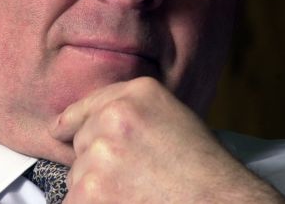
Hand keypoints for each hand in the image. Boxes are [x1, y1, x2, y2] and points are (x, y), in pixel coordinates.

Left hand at [50, 77, 284, 202]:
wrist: (224, 203)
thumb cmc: (205, 171)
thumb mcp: (174, 119)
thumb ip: (131, 113)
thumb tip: (82, 126)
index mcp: (139, 92)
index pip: (89, 104)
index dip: (73, 121)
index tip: (60, 131)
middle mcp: (115, 115)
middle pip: (82, 141)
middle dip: (98, 160)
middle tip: (136, 176)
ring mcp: (101, 152)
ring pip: (78, 174)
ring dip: (97, 188)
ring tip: (137, 193)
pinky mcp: (90, 191)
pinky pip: (74, 200)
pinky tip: (124, 203)